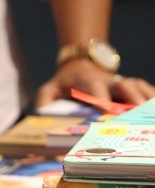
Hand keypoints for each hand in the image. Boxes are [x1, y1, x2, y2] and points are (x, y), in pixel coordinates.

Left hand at [35, 59, 154, 107]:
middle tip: (137, 113)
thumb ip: (44, 104)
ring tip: (151, 115)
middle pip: (124, 85)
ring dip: (146, 98)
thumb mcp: (48, 91)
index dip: (102, 99)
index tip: (107, 111)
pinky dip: (152, 98)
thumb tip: (43, 121)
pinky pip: (146, 91)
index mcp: (87, 79)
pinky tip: (153, 113)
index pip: (96, 87)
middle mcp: (108, 80)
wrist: (79, 66)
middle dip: (131, 98)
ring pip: (139, 87)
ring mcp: (122, 82)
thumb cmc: (63, 85)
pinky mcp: (132, 87)